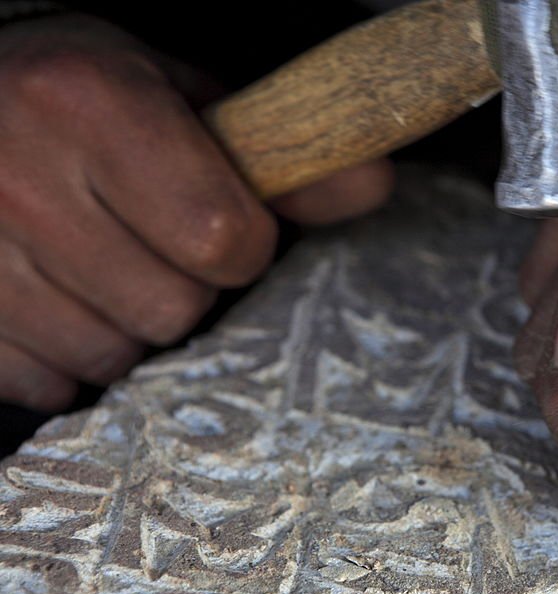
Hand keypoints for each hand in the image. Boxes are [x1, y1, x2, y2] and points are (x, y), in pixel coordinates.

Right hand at [0, 15, 392, 410]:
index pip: (222, 237)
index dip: (242, 243)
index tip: (222, 223)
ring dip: (126, 323)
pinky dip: (64, 354)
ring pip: (111, 356)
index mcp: (91, 104)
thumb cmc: (88, 99)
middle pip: (172, 309)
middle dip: (183, 285)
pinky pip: (46, 383)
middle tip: (150, 239)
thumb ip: (281, 153)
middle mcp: (18, 177)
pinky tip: (53, 294)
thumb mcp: (183, 99)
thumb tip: (375, 183)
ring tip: (98, 261)